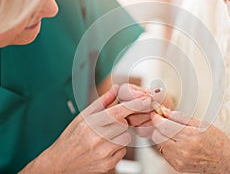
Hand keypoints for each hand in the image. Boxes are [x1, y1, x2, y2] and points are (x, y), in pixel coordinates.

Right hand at [20, 85, 150, 172]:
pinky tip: (104, 147)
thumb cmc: (71, 137)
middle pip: (125, 125)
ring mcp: (102, 154)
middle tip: (111, 123)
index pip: (118, 112)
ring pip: (126, 138)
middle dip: (123, 121)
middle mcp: (96, 139)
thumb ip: (102, 102)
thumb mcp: (82, 116)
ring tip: (105, 137)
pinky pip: (122, 151)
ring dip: (120, 135)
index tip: (146, 99)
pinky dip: (117, 148)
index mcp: (90, 124)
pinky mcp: (107, 165)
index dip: (135, 105)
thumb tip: (116, 88)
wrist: (60, 162)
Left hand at [151, 108, 229, 172]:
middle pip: (158, 136)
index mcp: (190, 136)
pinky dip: (167, 145)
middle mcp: (183, 150)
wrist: (226, 162)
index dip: (157, 118)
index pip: (163, 126)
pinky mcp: (177, 166)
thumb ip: (180, 117)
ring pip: (159, 144)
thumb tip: (165, 111)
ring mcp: (179, 160)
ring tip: (173, 132)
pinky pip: (165, 153)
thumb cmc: (217, 142)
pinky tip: (177, 143)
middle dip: (158, 126)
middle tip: (163, 121)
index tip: (156, 113)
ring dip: (162, 136)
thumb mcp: (201, 124)